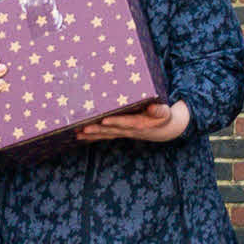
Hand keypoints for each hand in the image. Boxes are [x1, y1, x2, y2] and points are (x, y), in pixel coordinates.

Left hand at [74, 99, 193, 142]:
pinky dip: (92, 136)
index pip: (127, 123)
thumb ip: (159, 110)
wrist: (163, 130)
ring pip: (105, 134)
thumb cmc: (163, 117)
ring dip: (92, 135)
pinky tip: (80, 136)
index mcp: (141, 123)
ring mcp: (123, 133)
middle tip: (84, 128)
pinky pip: (104, 136)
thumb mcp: (165, 112)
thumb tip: (152, 107)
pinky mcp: (119, 133)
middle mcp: (130, 130)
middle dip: (98, 130)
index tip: (105, 120)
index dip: (116, 122)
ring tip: (78, 133)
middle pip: (112, 131)